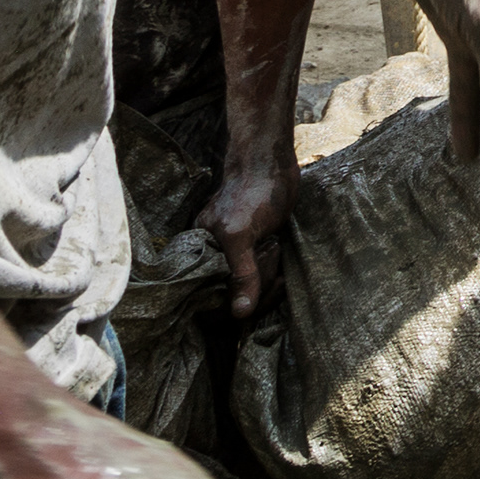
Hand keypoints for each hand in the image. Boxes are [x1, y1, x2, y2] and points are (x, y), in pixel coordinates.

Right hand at [196, 140, 297, 322]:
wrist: (271, 164)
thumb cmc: (252, 191)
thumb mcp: (240, 233)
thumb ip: (240, 273)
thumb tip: (240, 314)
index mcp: (199, 258)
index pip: (212, 303)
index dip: (236, 302)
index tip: (259, 287)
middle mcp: (214, 262)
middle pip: (234, 302)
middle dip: (259, 288)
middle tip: (273, 258)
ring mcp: (235, 259)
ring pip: (251, 294)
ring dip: (269, 280)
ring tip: (276, 250)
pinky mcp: (254, 255)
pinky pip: (261, 281)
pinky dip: (273, 277)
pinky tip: (280, 257)